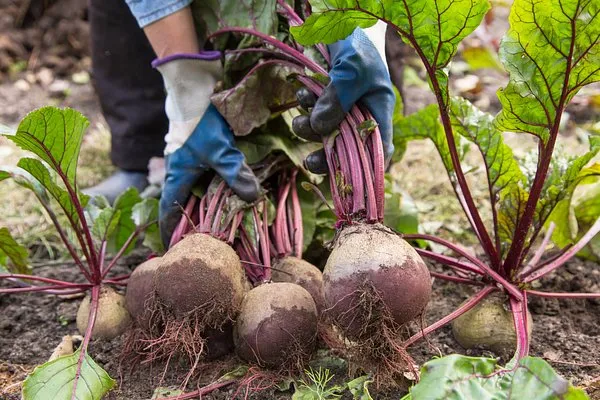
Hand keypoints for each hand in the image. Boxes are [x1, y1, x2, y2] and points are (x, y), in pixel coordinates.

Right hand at [155, 54, 259, 245]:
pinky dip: (212, 184)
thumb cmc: (200, 123)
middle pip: (182, 202)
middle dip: (191, 219)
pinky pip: (202, 174)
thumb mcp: (220, 151)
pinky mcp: (196, 148)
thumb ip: (235, 174)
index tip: (172, 246)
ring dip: (203, 201)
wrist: (192, 89)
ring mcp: (186, 159)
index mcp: (177, 176)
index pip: (168, 210)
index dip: (169, 229)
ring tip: (220, 216)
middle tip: (205, 235)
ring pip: (193, 187)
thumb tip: (252, 197)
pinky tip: (226, 186)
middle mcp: (178, 171)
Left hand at [292, 26, 394, 173]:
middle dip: (327, 157)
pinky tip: (302, 94)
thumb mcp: (351, 69)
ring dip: (309, 130)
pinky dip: (305, 111)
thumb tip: (320, 129)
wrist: (342, 18)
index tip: (348, 180)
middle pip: (347, 150)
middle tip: (310, 161)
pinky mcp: (325, 99)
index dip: (368, 171)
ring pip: (325, 134)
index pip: (379, 151)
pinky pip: (313, 115)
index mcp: (379, 111)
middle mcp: (361, 114)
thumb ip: (337, 99)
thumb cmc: (357, 43)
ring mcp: (342, 108)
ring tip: (300, 116)